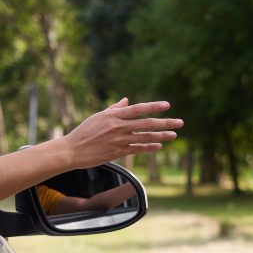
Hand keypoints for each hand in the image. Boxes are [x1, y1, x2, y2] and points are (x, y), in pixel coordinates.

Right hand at [63, 97, 182, 169]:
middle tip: (180, 123)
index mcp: (113, 115)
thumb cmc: (84, 132)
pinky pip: (138, 149)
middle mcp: (118, 126)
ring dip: (162, 136)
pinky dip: (149, 147)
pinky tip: (159, 146)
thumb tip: (126, 100)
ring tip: (174, 135)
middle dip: (166, 122)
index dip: (154, 106)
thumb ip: (114, 108)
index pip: (138, 109)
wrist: (72, 150)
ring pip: (145, 136)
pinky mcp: (118, 152)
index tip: (167, 105)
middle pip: (147, 123)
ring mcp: (119, 140)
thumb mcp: (98, 116)